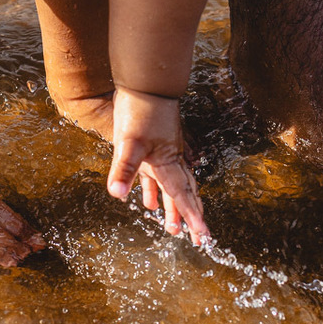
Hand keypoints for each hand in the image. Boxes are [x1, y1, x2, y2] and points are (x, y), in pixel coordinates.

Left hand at [106, 86, 208, 244]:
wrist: (144, 83)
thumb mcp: (128, 141)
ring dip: (174, 207)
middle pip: (184, 193)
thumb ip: (123, 168)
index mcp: (167, 162)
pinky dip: (157, 191)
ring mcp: (163, 153)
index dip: (192, 217)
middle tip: (199, 240)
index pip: (182, 195)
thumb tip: (118, 193)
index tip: (203, 236)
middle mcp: (170, 160)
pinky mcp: (154, 147)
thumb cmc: (139, 111)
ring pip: (173, 186)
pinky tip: (150, 202)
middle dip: (190, 217)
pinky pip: (160, 176)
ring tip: (173, 228)